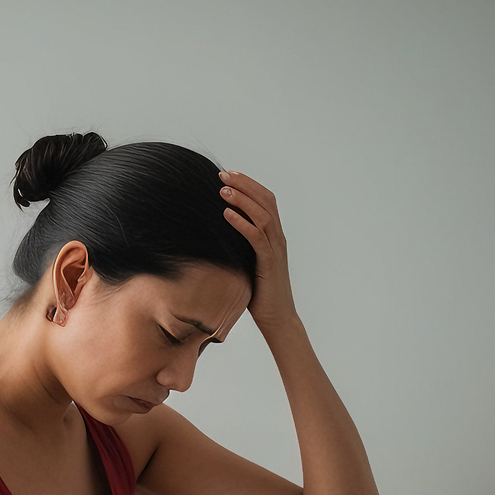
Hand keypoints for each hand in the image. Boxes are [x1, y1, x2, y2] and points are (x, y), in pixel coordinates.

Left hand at [219, 169, 298, 335]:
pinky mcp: (269, 264)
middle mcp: (278, 239)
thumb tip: (217, 236)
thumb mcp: (247, 264)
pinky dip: (242, 223)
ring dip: (242, 199)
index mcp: (274, 237)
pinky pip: (257, 238)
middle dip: (244, 185)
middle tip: (222, 175)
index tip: (228, 175)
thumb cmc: (260, 295)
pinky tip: (227, 214)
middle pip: (265, 201)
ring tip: (222, 190)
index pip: (265, 201)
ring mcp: (276, 250)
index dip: (248, 185)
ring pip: (263, 215)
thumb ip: (239, 247)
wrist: (277, 319)